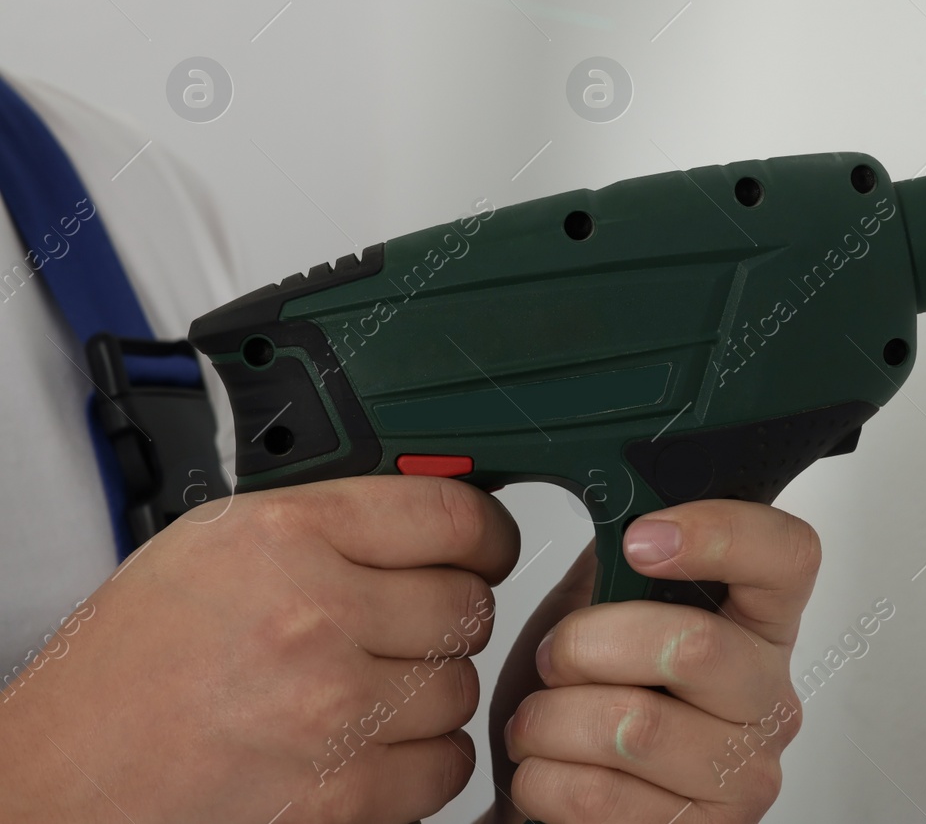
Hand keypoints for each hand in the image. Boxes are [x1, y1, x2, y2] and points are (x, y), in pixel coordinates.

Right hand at [0, 475, 519, 823]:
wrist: (56, 788)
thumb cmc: (121, 673)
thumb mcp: (210, 549)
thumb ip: (323, 526)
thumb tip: (425, 519)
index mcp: (281, 536)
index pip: (449, 513)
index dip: (484, 531)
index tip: (486, 546)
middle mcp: (314, 615)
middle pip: (468, 604)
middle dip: (445, 617)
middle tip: (401, 631)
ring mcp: (333, 710)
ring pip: (462, 686)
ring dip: (430, 693)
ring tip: (364, 695)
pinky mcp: (343, 796)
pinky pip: (447, 766)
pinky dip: (421, 761)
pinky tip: (369, 749)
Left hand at [487, 501, 819, 823]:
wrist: (557, 801)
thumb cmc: (584, 698)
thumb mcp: (602, 607)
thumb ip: (623, 553)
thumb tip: (615, 483)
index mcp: (759, 622)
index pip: (790, 554)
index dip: (718, 535)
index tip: (640, 539)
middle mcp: (769, 697)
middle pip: (692, 645)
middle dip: (586, 646)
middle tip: (558, 658)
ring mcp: (744, 776)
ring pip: (634, 727)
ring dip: (550, 721)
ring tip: (540, 722)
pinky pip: (600, 799)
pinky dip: (542, 780)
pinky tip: (548, 773)